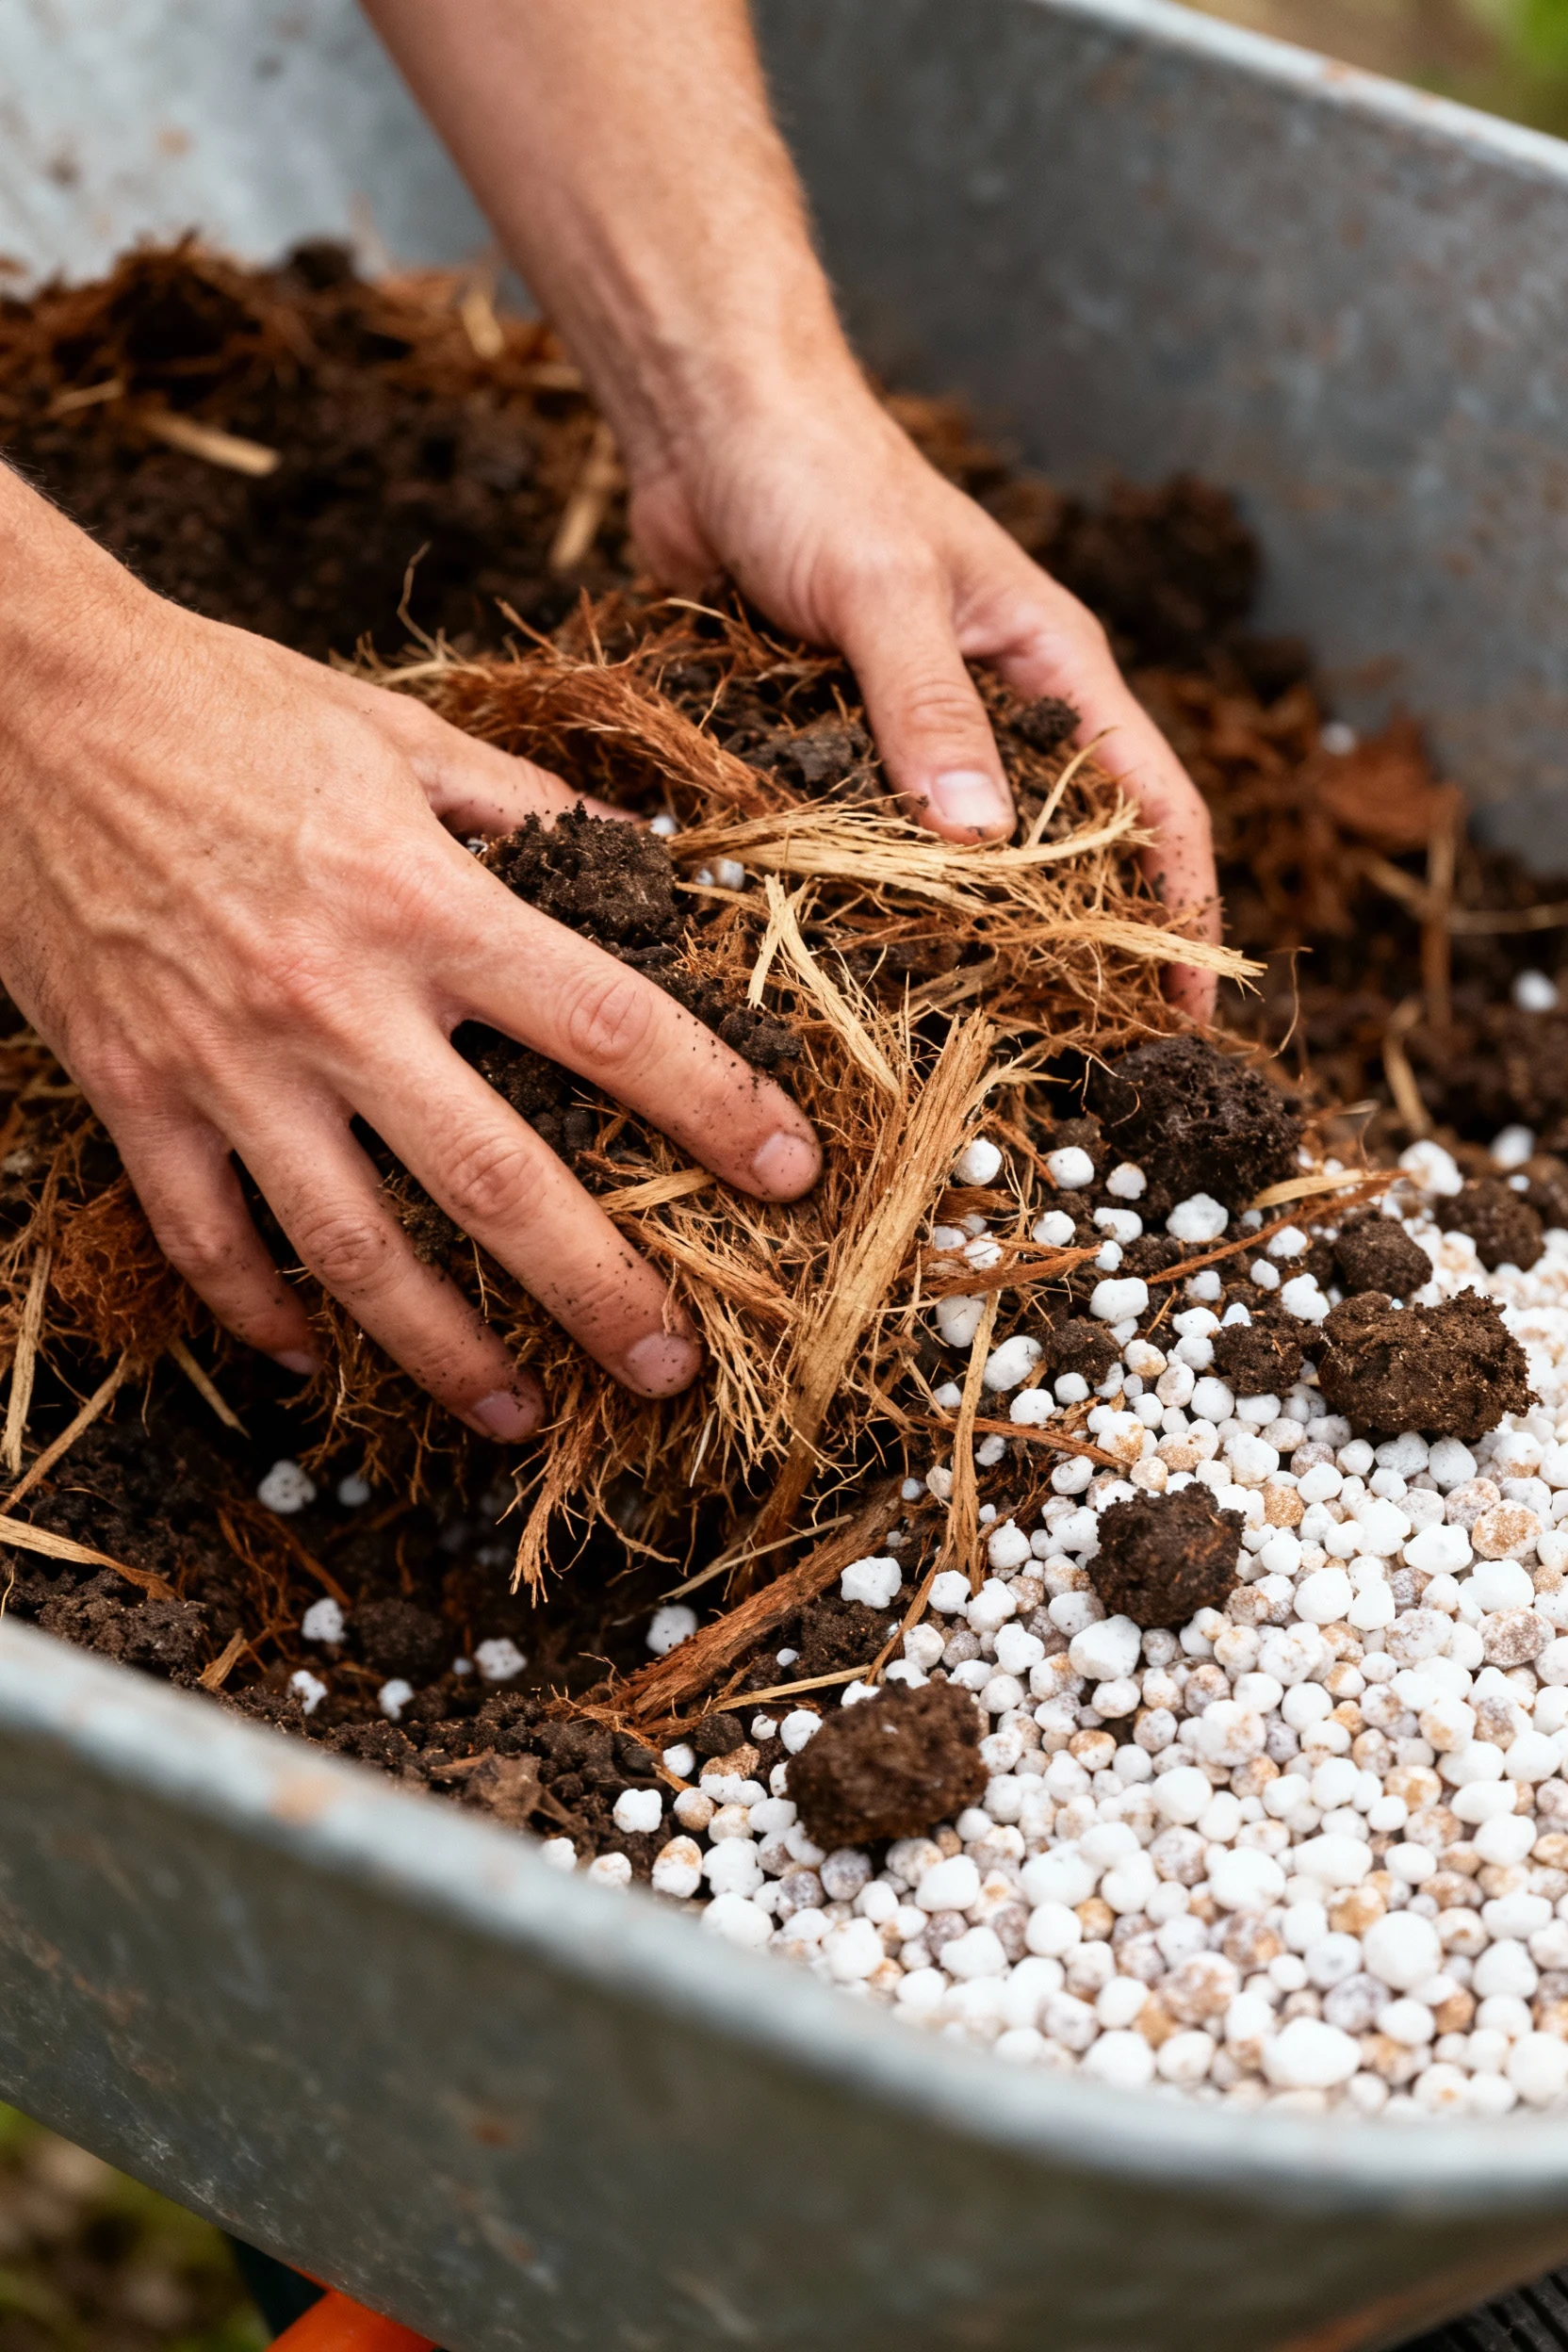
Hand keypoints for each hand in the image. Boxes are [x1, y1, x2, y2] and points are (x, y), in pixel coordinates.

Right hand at [0, 478, 820, 1430]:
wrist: (24, 699)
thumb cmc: (224, 702)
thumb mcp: (397, 734)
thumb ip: (529, 808)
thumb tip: (651, 858)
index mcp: (419, 899)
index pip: (603, 1023)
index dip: (710, 1103)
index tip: (787, 1169)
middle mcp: (332, 999)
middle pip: (495, 1179)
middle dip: (598, 1289)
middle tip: (672, 1367)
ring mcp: (225, 1062)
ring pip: (352, 1249)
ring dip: (445, 1350)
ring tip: (520, 1413)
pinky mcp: (131, 1094)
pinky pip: (206, 1240)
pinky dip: (262, 1314)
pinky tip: (318, 1358)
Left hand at [629, 368, 1220, 1019]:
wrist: (708, 421)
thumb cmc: (818, 475)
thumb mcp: (884, 593)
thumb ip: (928, 709)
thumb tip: (980, 843)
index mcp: (1053, 668)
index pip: (1153, 805)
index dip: (1180, 911)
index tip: (1186, 1014)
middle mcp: (997, 712)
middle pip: (1061, 854)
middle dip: (1071, 951)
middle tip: (1062, 1059)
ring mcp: (913, 734)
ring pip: (956, 862)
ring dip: (957, 939)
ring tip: (953, 1039)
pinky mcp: (831, 744)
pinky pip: (860, 841)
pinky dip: (860, 898)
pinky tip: (843, 965)